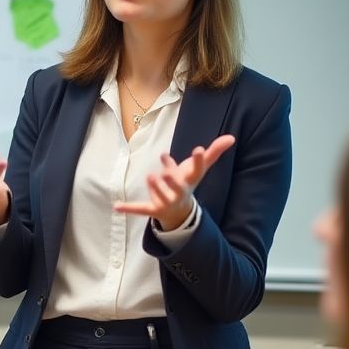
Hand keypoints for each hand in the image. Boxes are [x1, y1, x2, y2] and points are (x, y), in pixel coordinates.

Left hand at [113, 136, 234, 230]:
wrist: (179, 211)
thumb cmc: (187, 182)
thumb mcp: (198, 168)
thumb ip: (214, 152)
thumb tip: (232, 137)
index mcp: (189, 180)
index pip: (197, 169)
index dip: (199, 160)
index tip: (198, 149)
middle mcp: (179, 192)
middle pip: (178, 187)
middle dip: (172, 180)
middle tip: (166, 171)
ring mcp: (166, 202)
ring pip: (160, 197)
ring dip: (156, 189)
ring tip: (149, 177)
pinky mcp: (153, 209)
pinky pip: (141, 209)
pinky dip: (129, 208)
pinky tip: (116, 206)